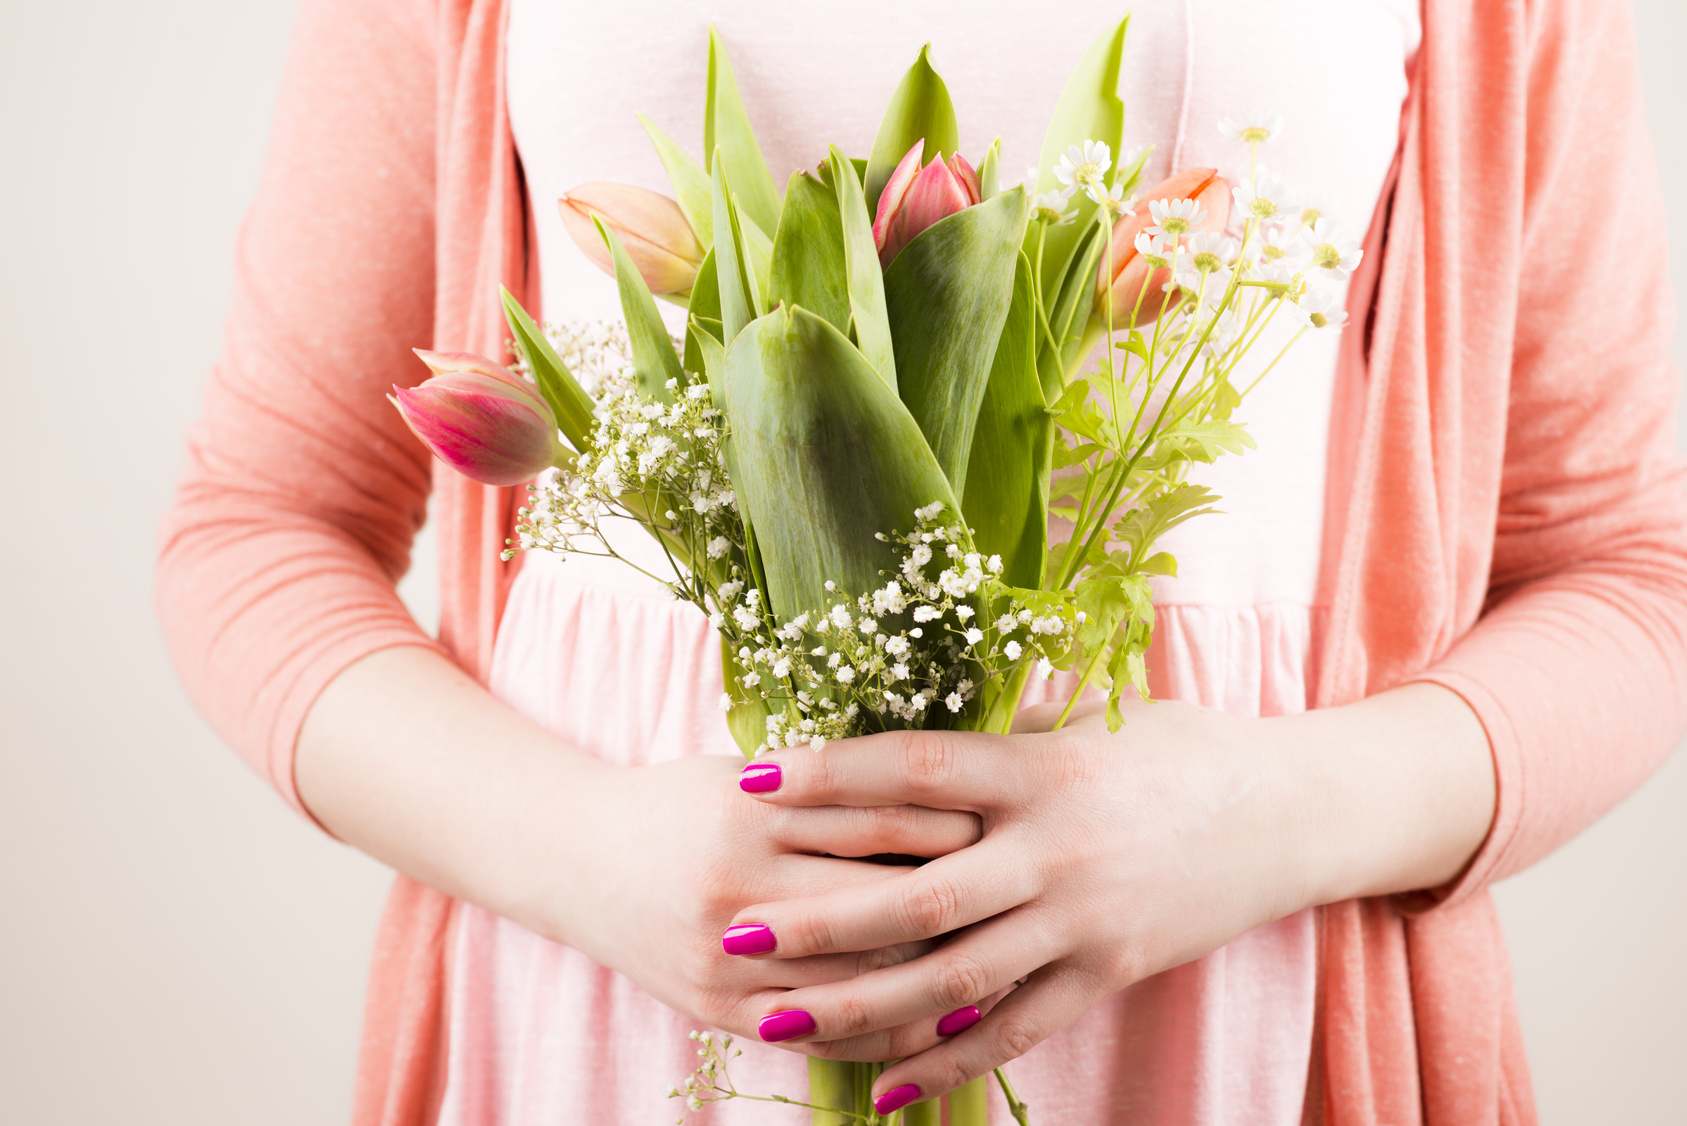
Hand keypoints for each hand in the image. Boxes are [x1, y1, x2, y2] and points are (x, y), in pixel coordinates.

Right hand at [555, 752, 985, 1036]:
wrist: (574, 858)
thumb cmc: (680, 801)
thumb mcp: (748, 774)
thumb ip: (837, 786)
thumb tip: (953, 792)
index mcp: (752, 812)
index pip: (878, 824)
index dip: (954, 829)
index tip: (1010, 827)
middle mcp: (738, 886)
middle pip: (878, 910)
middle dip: (960, 910)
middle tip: (1025, 903)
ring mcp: (725, 957)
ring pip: (858, 984)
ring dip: (936, 985)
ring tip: (1004, 970)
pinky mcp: (717, 1008)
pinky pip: (818, 1035)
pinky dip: (885, 1036)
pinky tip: (937, 1025)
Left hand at [724, 683, 1493, 1104]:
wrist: (1294, 810)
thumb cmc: (1182, 748)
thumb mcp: (1093, 718)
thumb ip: (1002, 731)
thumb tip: (916, 727)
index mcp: (1043, 768)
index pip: (914, 768)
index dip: (829, 775)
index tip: (753, 778)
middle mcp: (1057, 847)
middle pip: (919, 893)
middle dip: (819, 918)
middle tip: (736, 932)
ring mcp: (1085, 921)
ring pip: (956, 978)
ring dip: (860, 1006)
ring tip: (777, 1024)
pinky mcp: (1111, 973)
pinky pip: (1019, 1030)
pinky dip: (950, 1061)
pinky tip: (885, 1085)